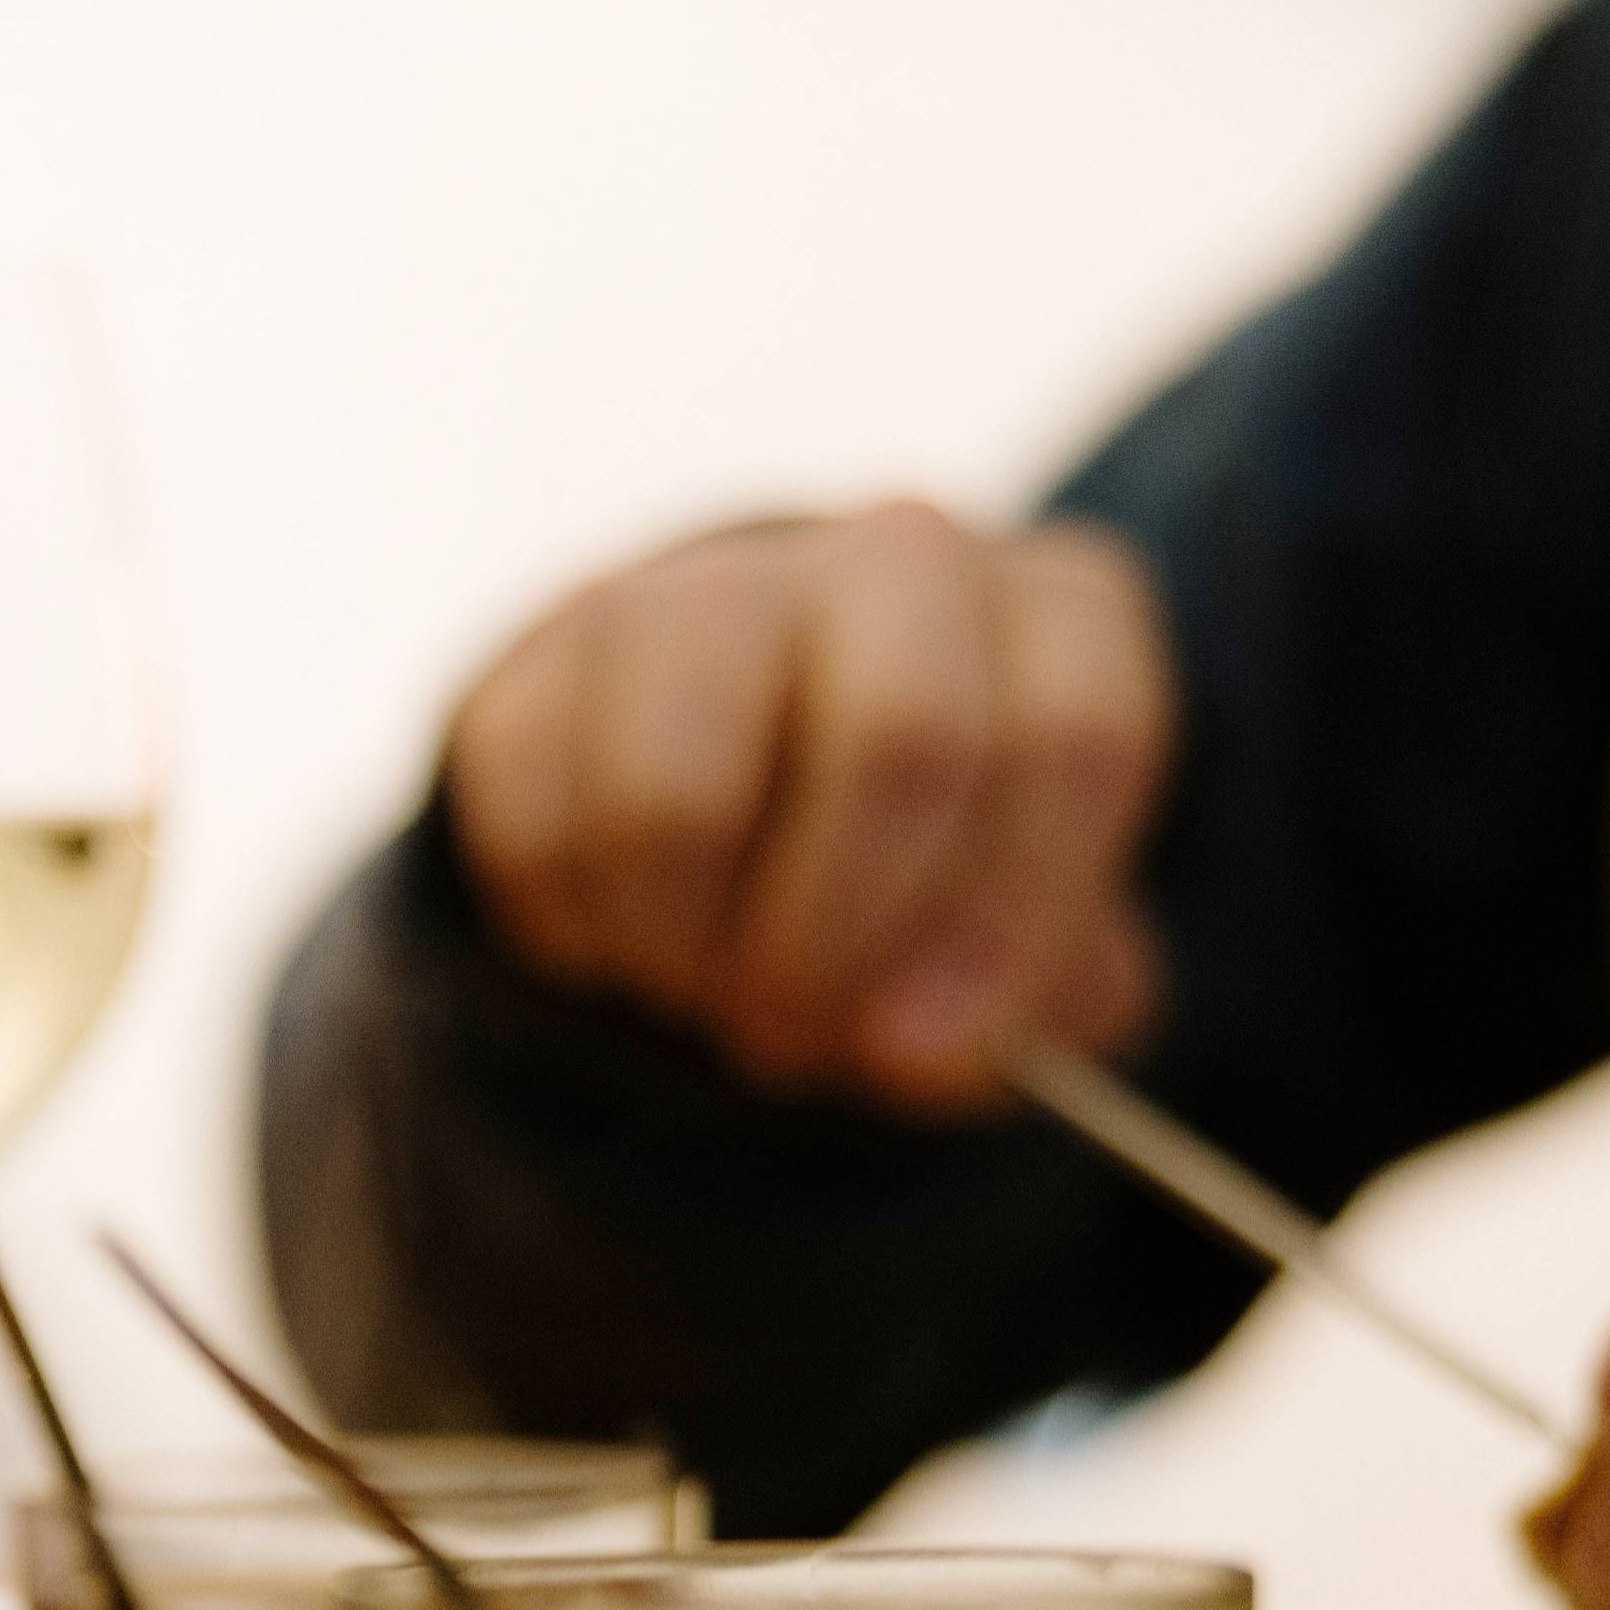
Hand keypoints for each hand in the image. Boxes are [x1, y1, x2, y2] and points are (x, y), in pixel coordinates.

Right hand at [441, 502, 1175, 1110]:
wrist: (743, 785)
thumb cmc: (930, 874)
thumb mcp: (1028, 949)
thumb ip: (1024, 1007)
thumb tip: (917, 1046)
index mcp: (1055, 616)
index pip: (1071, 738)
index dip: (1014, 924)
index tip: (938, 1046)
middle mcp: (897, 563)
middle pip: (898, 741)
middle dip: (839, 944)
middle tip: (794, 1034)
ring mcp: (708, 592)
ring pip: (676, 796)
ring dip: (687, 953)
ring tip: (706, 986)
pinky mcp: (551, 661)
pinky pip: (538, 832)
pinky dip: (581, 937)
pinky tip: (630, 931)